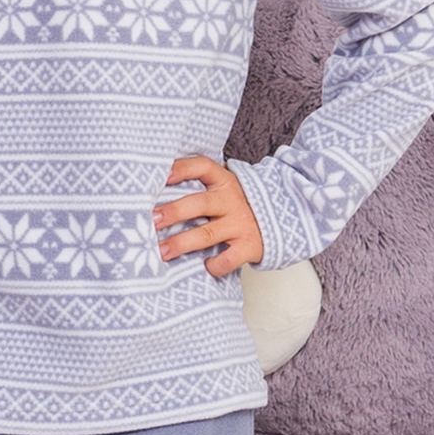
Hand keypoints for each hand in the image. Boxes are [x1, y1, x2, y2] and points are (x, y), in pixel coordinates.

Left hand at [153, 154, 264, 277]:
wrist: (282, 220)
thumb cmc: (236, 206)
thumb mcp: (223, 189)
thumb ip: (198, 188)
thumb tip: (152, 193)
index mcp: (223, 181)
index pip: (202, 167)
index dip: (182, 169)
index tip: (161, 176)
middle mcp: (231, 200)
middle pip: (199, 204)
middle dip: (173, 212)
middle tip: (151, 221)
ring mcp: (240, 224)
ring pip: (207, 234)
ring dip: (181, 243)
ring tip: (161, 251)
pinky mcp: (248, 246)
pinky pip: (228, 258)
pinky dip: (215, 265)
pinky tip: (204, 267)